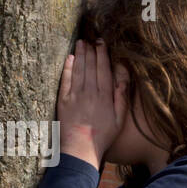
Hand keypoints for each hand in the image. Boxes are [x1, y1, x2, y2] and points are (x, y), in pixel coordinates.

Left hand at [58, 40, 126, 170]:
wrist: (80, 148)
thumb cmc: (103, 136)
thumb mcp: (119, 119)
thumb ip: (121, 97)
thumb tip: (123, 79)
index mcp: (105, 96)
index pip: (104, 69)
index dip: (103, 55)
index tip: (102, 43)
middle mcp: (90, 92)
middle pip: (90, 66)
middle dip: (91, 51)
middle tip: (91, 39)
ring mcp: (75, 95)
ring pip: (78, 69)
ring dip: (79, 55)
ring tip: (80, 43)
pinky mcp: (63, 100)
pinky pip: (65, 79)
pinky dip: (67, 67)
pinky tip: (69, 58)